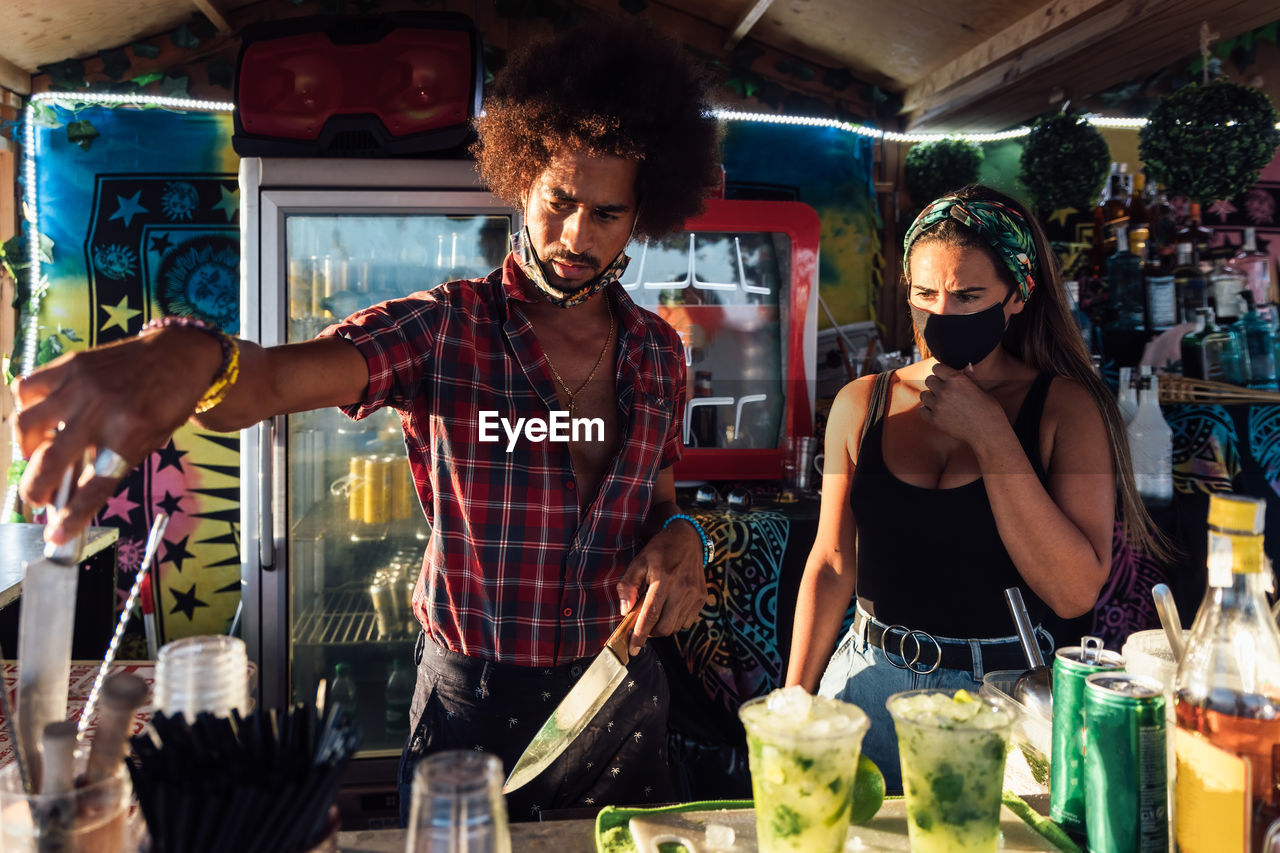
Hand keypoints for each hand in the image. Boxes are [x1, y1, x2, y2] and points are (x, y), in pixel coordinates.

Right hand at [12, 329, 220, 542]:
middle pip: (52, 460)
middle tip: (36, 500)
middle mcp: (104, 408)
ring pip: (26, 423)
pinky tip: (38, 418)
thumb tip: (72, 495)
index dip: (72, 516)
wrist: (179, 353)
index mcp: (132, 432)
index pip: (95, 485)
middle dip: (36, 489)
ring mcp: (82, 383)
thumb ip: (113, 463)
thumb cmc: (168, 401)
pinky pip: (26, 388)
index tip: (55, 537)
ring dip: (25, 449)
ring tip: (38, 455)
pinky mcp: (70, 364)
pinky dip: (25, 408)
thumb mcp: (152, 439)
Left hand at [616, 519, 706, 654]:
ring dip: (663, 627)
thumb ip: (628, 586)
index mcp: (663, 578)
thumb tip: (626, 611)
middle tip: (643, 626)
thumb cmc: (659, 551)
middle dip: (651, 633)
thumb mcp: (638, 562)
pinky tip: (670, 607)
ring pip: (676, 627)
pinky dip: (676, 621)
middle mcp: (682, 588)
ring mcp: (694, 594)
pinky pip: (687, 621)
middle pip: (665, 627)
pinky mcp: (702, 598)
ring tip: (657, 613)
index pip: (651, 614)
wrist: (688, 539)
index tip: (633, 648)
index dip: (641, 634)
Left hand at [918, 363, 1004, 446]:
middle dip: (936, 384)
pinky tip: (936, 411)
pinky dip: (927, 411)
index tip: (944, 377)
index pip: (937, 368)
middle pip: (929, 380)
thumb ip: (970, 377)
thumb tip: (967, 366)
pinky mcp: (935, 419)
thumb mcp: (981, 389)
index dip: (940, 372)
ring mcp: (939, 405)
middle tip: (945, 391)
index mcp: (957, 379)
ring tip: (942, 403)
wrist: (988, 432)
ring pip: (924, 395)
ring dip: (931, 397)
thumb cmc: (989, 410)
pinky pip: (922, 411)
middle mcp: (945, 390)